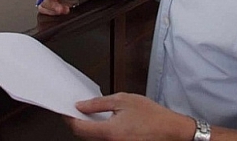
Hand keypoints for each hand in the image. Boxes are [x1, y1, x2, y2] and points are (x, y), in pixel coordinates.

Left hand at [68, 93, 194, 140]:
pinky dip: (99, 133)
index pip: (79, 129)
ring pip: (93, 140)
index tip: (65, 110)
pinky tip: (102, 123)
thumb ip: (98, 104)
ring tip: (90, 114)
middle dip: (77, 123)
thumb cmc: (152, 115)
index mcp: (110, 132)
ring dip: (88, 129)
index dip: (69, 118)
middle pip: (84, 136)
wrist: (171, 130)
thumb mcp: (123, 100)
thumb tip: (81, 105)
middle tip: (76, 109)